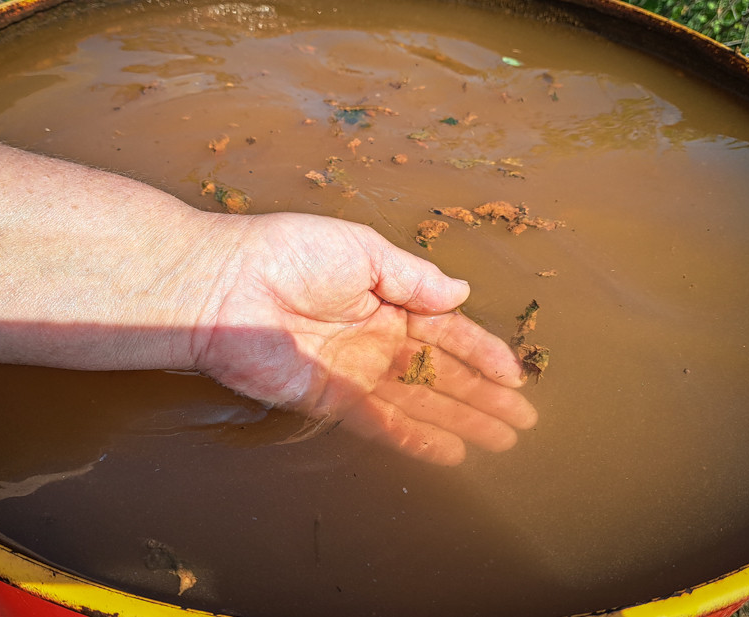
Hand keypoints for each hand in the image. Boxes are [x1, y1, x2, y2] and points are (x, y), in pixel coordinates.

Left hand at [194, 212, 537, 464]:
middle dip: (482, 396)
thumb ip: (414, 277)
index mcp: (386, 297)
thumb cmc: (292, 253)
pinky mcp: (329, 399)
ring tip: (499, 442)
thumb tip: (462, 291)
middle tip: (521, 422)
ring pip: (419, 402)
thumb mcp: (363, 250)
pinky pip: (380, 424)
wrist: (227, 285)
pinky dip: (415, 438)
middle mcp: (375, 338)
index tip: (515, 374)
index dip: (482, 352)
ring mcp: (354, 371)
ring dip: (460, 422)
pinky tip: (450, 452)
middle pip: (440, 373)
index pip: (446, 330)